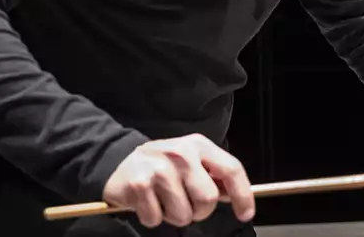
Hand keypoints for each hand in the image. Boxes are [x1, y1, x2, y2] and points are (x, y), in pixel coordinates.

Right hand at [102, 134, 254, 228]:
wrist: (117, 160)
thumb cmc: (162, 164)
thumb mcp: (191, 160)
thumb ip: (213, 175)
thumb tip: (234, 195)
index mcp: (199, 145)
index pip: (231, 169)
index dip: (243, 194)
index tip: (246, 214)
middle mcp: (182, 154)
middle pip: (208, 199)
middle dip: (200, 211)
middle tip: (187, 205)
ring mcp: (160, 169)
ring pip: (183, 215)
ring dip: (175, 216)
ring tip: (164, 201)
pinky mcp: (139, 185)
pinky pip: (156, 219)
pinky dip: (153, 217)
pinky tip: (148, 202)